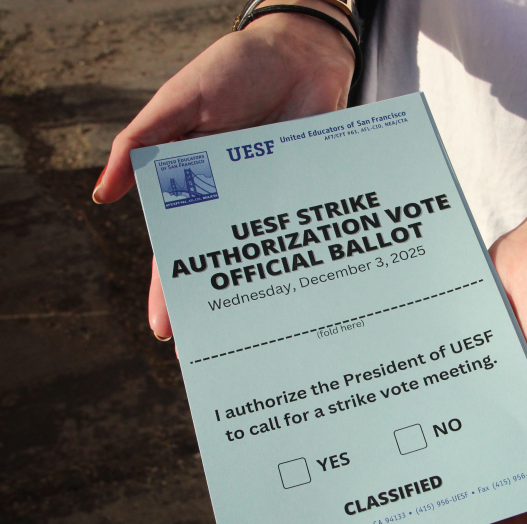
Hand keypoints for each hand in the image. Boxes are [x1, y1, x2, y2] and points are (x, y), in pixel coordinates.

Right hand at [93, 1, 355, 339]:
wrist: (297, 53)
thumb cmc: (232, 69)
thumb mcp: (179, 102)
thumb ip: (143, 144)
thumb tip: (104, 194)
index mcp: (196, 188)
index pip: (180, 249)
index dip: (172, 291)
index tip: (167, 332)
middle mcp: (235, 204)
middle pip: (224, 264)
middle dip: (219, 308)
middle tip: (220, 354)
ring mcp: (272, 202)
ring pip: (265, 259)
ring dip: (264, 296)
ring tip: (265, 339)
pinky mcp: (306, 194)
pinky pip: (304, 233)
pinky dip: (305, 261)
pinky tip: (308, 293)